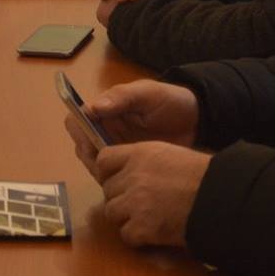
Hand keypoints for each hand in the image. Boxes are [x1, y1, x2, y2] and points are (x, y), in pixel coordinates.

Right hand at [68, 81, 199, 176]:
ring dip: (99, 170)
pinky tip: (125, 182)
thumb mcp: (147, 93)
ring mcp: (116, 150)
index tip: (91, 142)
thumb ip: (121, 97)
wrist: (196, 121)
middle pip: (81, 145)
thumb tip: (93, 108)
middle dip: (88, 155)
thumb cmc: (169, 100)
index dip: (79, 131)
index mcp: (105, 111)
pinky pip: (111, 176)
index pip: (77, 120)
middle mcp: (105, 131)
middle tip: (105, 163)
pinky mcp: (128, 166)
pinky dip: (112, 180)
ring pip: (93, 164)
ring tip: (117, 173)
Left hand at [94, 142, 211, 248]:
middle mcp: (131, 177)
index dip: (109, 172)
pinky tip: (153, 233)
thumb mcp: (169, 155)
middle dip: (120, 197)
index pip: (104, 160)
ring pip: (112, 212)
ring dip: (126, 217)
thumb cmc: (201, 175)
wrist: (219, 198)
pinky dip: (137, 237)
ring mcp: (134, 203)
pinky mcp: (141, 228)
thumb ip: (143, 161)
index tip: (119, 181)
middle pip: (108, 189)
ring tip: (146, 218)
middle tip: (139, 203)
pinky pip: (126, 235)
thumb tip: (126, 172)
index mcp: (138, 154)